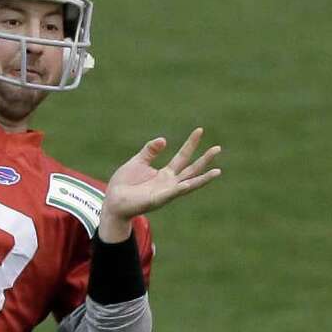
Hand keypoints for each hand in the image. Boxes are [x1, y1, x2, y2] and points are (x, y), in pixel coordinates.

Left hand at [98, 128, 221, 240]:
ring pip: (189, 184)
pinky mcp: (157, 200)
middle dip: (205, 159)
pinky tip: (189, 183)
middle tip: (218, 148)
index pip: (182, 157)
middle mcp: (169, 184)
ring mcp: (165, 193)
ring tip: (217, 171)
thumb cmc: (124, 184)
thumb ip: (150, 151)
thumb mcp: (138, 161)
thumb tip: (164, 140)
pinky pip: (171, 194)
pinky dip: (180, 189)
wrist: (113, 202)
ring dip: (203, 178)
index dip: (191, 144)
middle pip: (191, 169)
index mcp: (165, 174)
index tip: (199, 130)